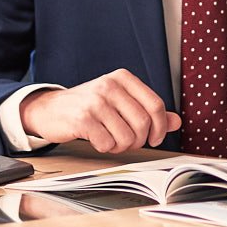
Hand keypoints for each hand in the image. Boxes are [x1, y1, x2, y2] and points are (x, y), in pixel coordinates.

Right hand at [21, 69, 180, 153]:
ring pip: (127, 136)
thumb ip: (148, 111)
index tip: (154, 138)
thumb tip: (176, 122)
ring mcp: (95, 101)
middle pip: (143, 123)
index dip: (159, 127)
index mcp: (123, 78)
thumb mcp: (120, 102)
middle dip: (138, 140)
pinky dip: (105, 148)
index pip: (155, 105)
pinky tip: (97, 140)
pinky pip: (107, 143)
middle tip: (128, 142)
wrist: (50, 109)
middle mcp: (109, 85)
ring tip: (110, 140)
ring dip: (121, 146)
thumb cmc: (88, 106)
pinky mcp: (82, 118)